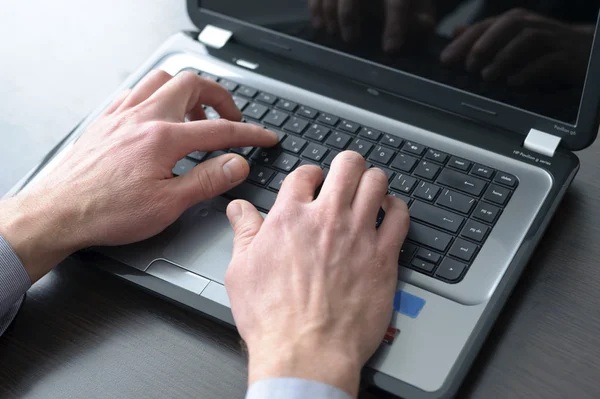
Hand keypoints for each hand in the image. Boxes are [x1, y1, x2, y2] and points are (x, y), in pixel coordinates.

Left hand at [0, 70, 277, 281]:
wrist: (59, 212)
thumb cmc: (107, 211)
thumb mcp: (168, 204)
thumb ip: (207, 179)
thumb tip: (237, 164)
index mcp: (164, 138)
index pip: (220, 129)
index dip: (250, 133)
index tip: (265, 136)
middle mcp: (143, 117)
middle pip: (192, 85)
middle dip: (220, 98)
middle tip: (231, 118)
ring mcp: (122, 114)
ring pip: (162, 80)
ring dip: (187, 91)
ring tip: (197, 115)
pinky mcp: (107, 120)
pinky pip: (137, 91)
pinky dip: (158, 96)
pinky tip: (159, 116)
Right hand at [225, 152, 409, 396]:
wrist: (306, 351)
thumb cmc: (273, 318)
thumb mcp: (241, 271)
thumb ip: (243, 232)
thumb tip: (238, 210)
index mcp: (290, 218)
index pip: (304, 173)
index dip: (309, 174)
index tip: (312, 182)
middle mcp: (327, 219)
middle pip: (347, 165)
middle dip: (347, 164)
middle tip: (346, 173)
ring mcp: (358, 236)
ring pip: (376, 183)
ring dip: (373, 181)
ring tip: (369, 189)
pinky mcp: (383, 258)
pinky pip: (400, 218)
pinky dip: (397, 209)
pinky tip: (390, 212)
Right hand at [308, 0, 434, 51]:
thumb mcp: (418, 4)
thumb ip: (422, 17)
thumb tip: (422, 29)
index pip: (397, 1)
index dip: (395, 24)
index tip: (390, 49)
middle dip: (349, 17)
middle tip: (351, 40)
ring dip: (330, 14)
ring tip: (335, 33)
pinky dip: (315, 8)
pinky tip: (320, 24)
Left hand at [440, 8, 593, 85]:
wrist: (586, 54)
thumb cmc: (543, 49)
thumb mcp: (511, 41)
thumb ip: (485, 37)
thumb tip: (457, 32)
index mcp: (517, 22)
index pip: (487, 26)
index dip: (464, 42)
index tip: (446, 60)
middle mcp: (535, 26)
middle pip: (508, 25)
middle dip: (484, 44)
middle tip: (467, 66)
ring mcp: (553, 39)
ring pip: (528, 39)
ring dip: (504, 57)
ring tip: (486, 76)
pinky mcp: (568, 57)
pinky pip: (549, 61)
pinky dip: (529, 72)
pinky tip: (513, 83)